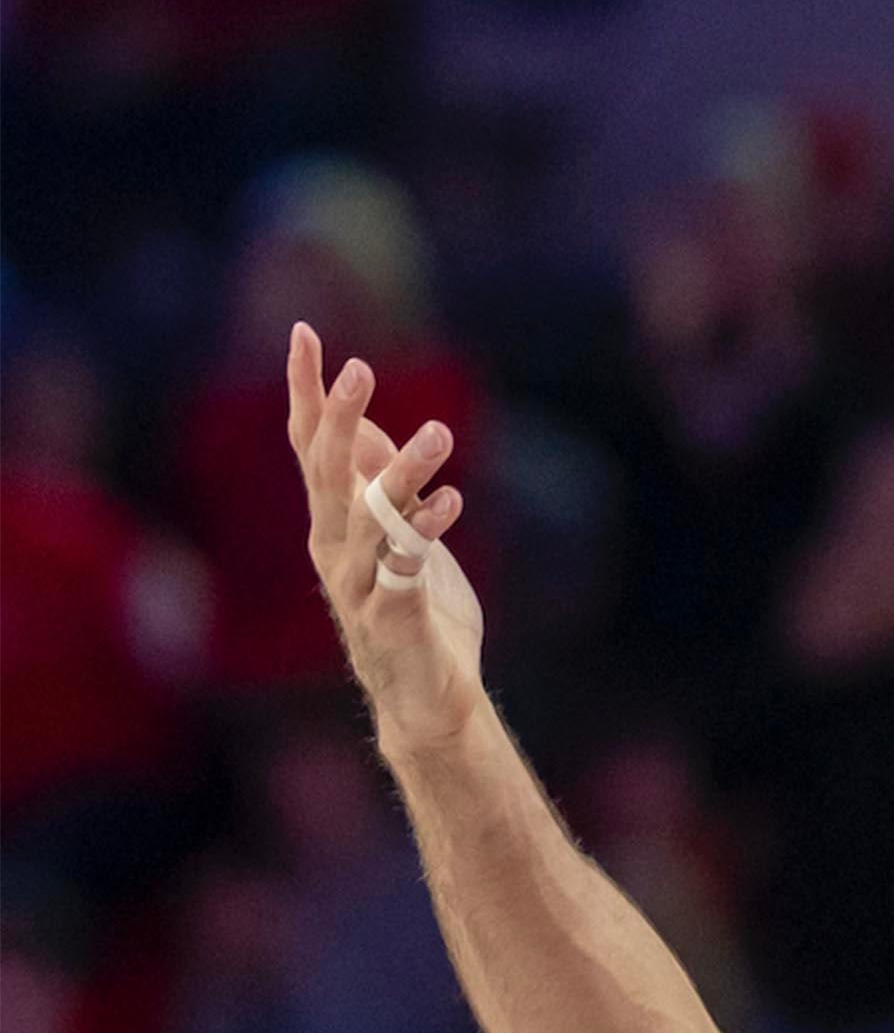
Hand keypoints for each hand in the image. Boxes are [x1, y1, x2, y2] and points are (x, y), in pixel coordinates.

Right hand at [281, 326, 485, 762]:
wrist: (424, 697)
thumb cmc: (409, 609)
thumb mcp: (390, 533)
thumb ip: (370, 481)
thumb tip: (354, 423)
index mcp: (332, 522)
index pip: (309, 445)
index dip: (305, 392)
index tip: (303, 335)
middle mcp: (335, 547)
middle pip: (329, 472)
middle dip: (340, 418)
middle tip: (360, 368)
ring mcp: (360, 584)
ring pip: (373, 518)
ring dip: (403, 472)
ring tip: (440, 432)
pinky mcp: (393, 618)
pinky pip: (406, 569)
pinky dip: (425, 534)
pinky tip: (451, 501)